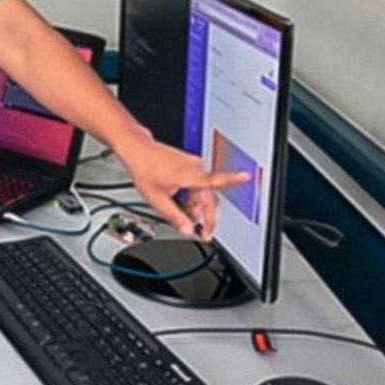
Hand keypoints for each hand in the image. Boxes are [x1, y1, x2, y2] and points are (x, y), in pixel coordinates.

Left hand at [114, 135, 249, 240]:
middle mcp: (195, 168)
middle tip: (203, 233)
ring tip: (185, 217)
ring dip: (198, 208)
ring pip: (204, 193)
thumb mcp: (157, 199)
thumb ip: (175, 217)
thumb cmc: (145, 169)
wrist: (138, 150)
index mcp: (189, 175)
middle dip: (206, 217)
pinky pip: (198, 185)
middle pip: (210, 197)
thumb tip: (188, 230)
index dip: (232, 179)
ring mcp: (193, 166)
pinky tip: (183, 204)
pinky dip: (194, 198)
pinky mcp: (190, 165)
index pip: (215, 179)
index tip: (246, 177)